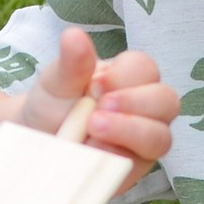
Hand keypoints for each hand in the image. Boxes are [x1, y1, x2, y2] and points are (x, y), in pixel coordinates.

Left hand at [22, 24, 178, 170]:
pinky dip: (117, 158)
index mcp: (129, 77)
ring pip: (161, 137)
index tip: (94, 85)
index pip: (145, 68)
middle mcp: (144, 107)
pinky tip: (92, 153)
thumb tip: (74, 35)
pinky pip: (141, 166)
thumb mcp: (57, 81)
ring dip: (129, 133)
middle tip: (97, 111)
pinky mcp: (135, 168)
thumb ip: (71, 62)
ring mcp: (144, 139)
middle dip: (134, 105)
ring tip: (93, 131)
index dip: (125, 77)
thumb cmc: (53, 105)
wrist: (37, 142)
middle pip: (166, 101)